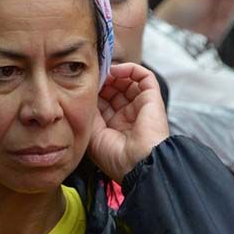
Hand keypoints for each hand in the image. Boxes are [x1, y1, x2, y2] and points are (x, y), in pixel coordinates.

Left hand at [89, 63, 169, 182]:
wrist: (137, 164)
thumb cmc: (115, 156)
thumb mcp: (93, 134)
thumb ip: (90, 112)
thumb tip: (87, 93)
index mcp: (114, 127)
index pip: (103, 102)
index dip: (93, 92)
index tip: (81, 85)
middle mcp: (128, 116)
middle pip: (114, 90)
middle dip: (102, 82)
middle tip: (91, 76)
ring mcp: (140, 107)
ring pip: (128, 81)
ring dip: (114, 74)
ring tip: (103, 73)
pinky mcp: (153, 98)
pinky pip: (145, 76)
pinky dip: (131, 69)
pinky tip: (116, 71)